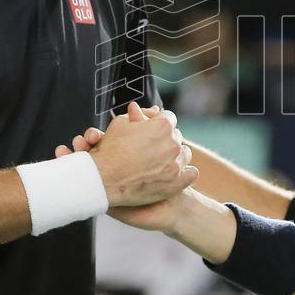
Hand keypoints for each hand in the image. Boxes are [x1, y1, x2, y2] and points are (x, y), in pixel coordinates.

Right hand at [71, 103, 196, 206]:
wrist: (103, 180)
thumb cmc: (110, 151)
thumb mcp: (121, 123)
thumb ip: (140, 114)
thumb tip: (154, 110)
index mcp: (162, 126)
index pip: (169, 118)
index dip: (158, 123)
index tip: (151, 130)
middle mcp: (172, 144)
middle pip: (176, 136)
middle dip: (165, 139)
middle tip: (150, 147)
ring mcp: (175, 164)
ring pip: (184, 154)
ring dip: (175, 155)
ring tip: (160, 161)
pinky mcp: (176, 183)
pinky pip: (191, 174)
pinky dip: (184, 173)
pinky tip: (173, 173)